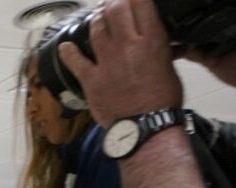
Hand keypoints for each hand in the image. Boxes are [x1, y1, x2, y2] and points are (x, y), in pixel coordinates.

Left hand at [58, 0, 181, 127]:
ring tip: (98, 17)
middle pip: (115, 9)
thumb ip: (159, 47)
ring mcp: (107, 62)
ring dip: (96, 19)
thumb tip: (156, 39)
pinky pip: (75, 61)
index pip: (141, 3)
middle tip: (113, 3)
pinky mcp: (91, 80)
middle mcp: (128, 46)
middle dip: (113, 2)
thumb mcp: (170, 66)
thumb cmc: (162, 100)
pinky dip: (68, 52)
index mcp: (152, 41)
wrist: (146, 127)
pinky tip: (65, 47)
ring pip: (96, 28)